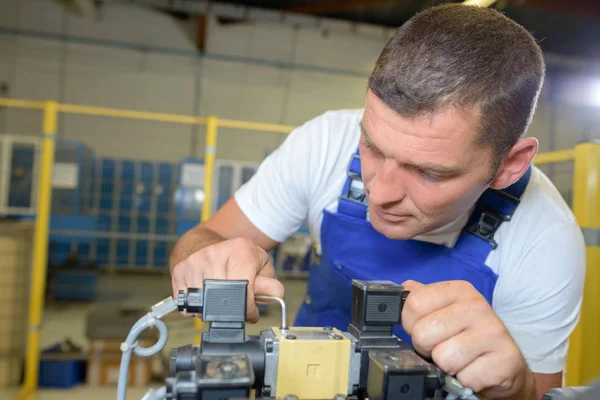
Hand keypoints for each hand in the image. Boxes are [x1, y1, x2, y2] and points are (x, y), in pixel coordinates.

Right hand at [171, 237, 283, 322]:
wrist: (207, 244)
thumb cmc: (237, 257)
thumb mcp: (260, 264)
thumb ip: (269, 282)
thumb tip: (276, 294)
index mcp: (240, 249)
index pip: (245, 288)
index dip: (249, 307)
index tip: (251, 312)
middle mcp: (215, 253)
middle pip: (224, 298)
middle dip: (233, 311)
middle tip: (237, 308)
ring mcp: (195, 261)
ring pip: (205, 303)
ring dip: (214, 311)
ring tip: (221, 300)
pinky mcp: (180, 270)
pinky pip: (187, 303)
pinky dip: (197, 308)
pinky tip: (205, 297)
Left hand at [401, 280, 535, 399]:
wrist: (504, 364)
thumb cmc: (467, 337)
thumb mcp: (444, 311)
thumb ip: (421, 298)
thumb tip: (402, 289)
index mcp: (458, 290)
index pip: (414, 303)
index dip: (411, 323)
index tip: (425, 328)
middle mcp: (477, 306)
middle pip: (423, 333)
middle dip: (427, 348)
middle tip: (443, 347)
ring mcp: (493, 332)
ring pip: (442, 358)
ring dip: (446, 366)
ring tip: (460, 359)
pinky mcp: (504, 360)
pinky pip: (464, 378)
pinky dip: (465, 380)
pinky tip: (474, 370)